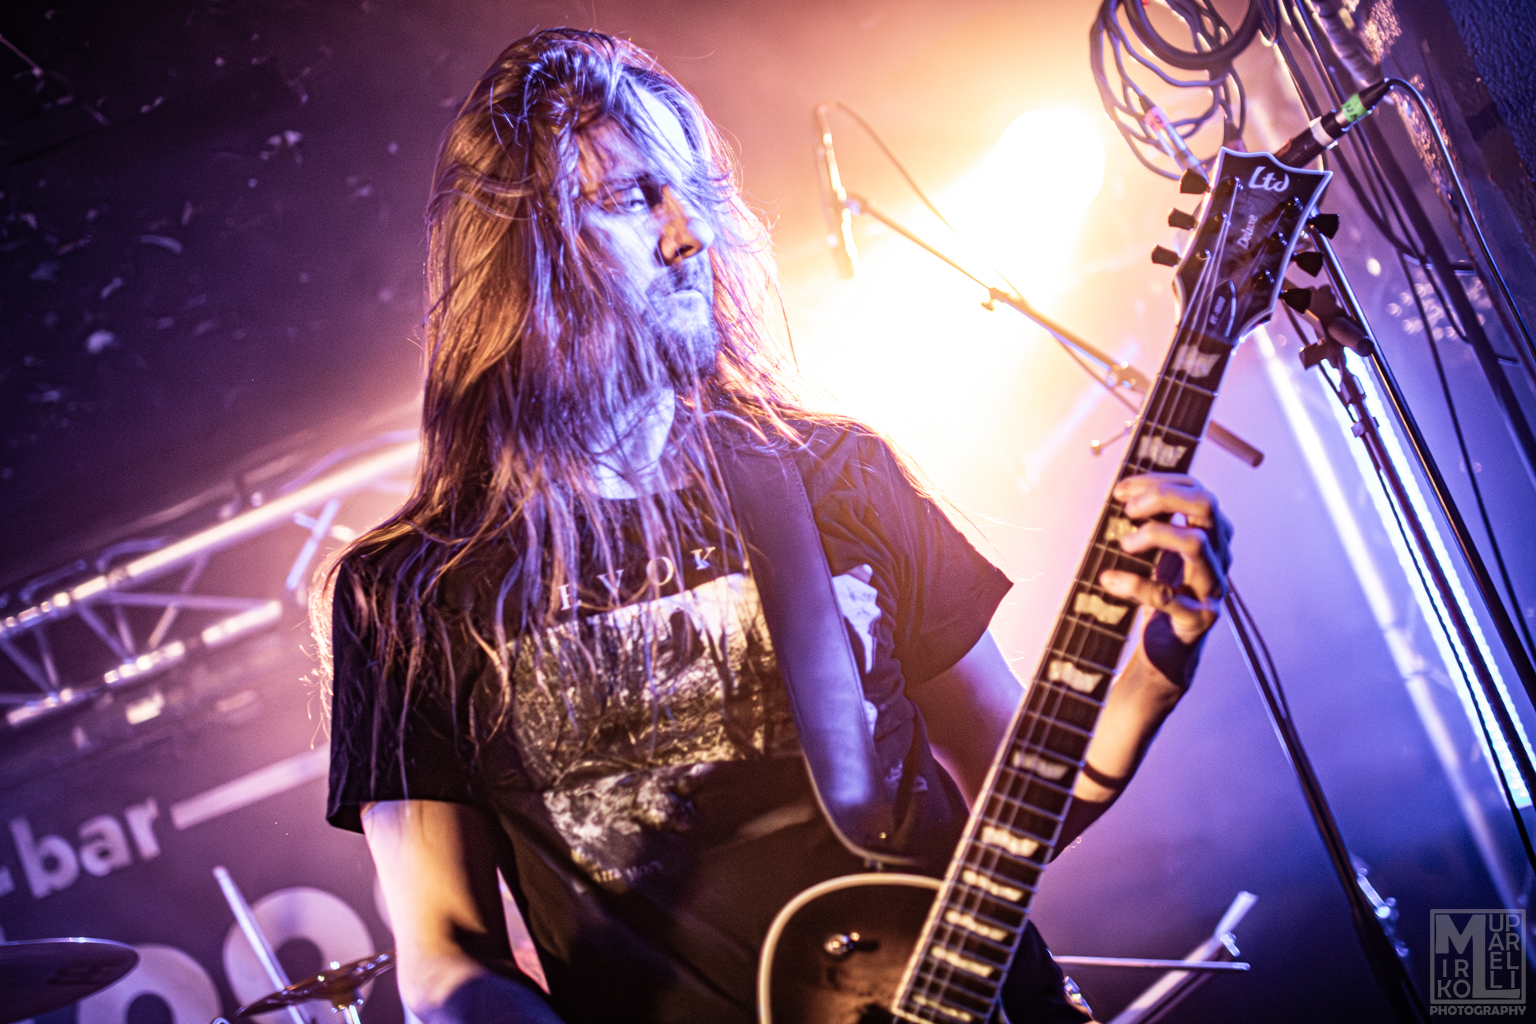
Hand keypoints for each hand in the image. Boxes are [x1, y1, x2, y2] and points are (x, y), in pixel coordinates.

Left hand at [1098, 473, 1232, 644]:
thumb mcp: (1159, 554)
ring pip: (1196, 543)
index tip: (1121, 491)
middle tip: (1129, 510)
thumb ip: (1151, 525)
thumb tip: (1122, 495)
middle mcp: (1220, 556)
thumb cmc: (1164, 596)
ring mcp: (1212, 587)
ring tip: (1124, 543)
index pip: (1197, 490)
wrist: (1169, 653)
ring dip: (1155, 533)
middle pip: (1206, 505)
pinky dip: (1134, 584)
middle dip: (1164, 497)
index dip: (1159, 482)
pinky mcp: (1198, 618)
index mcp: (1212, 536)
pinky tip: (1109, 580)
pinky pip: (1168, 595)